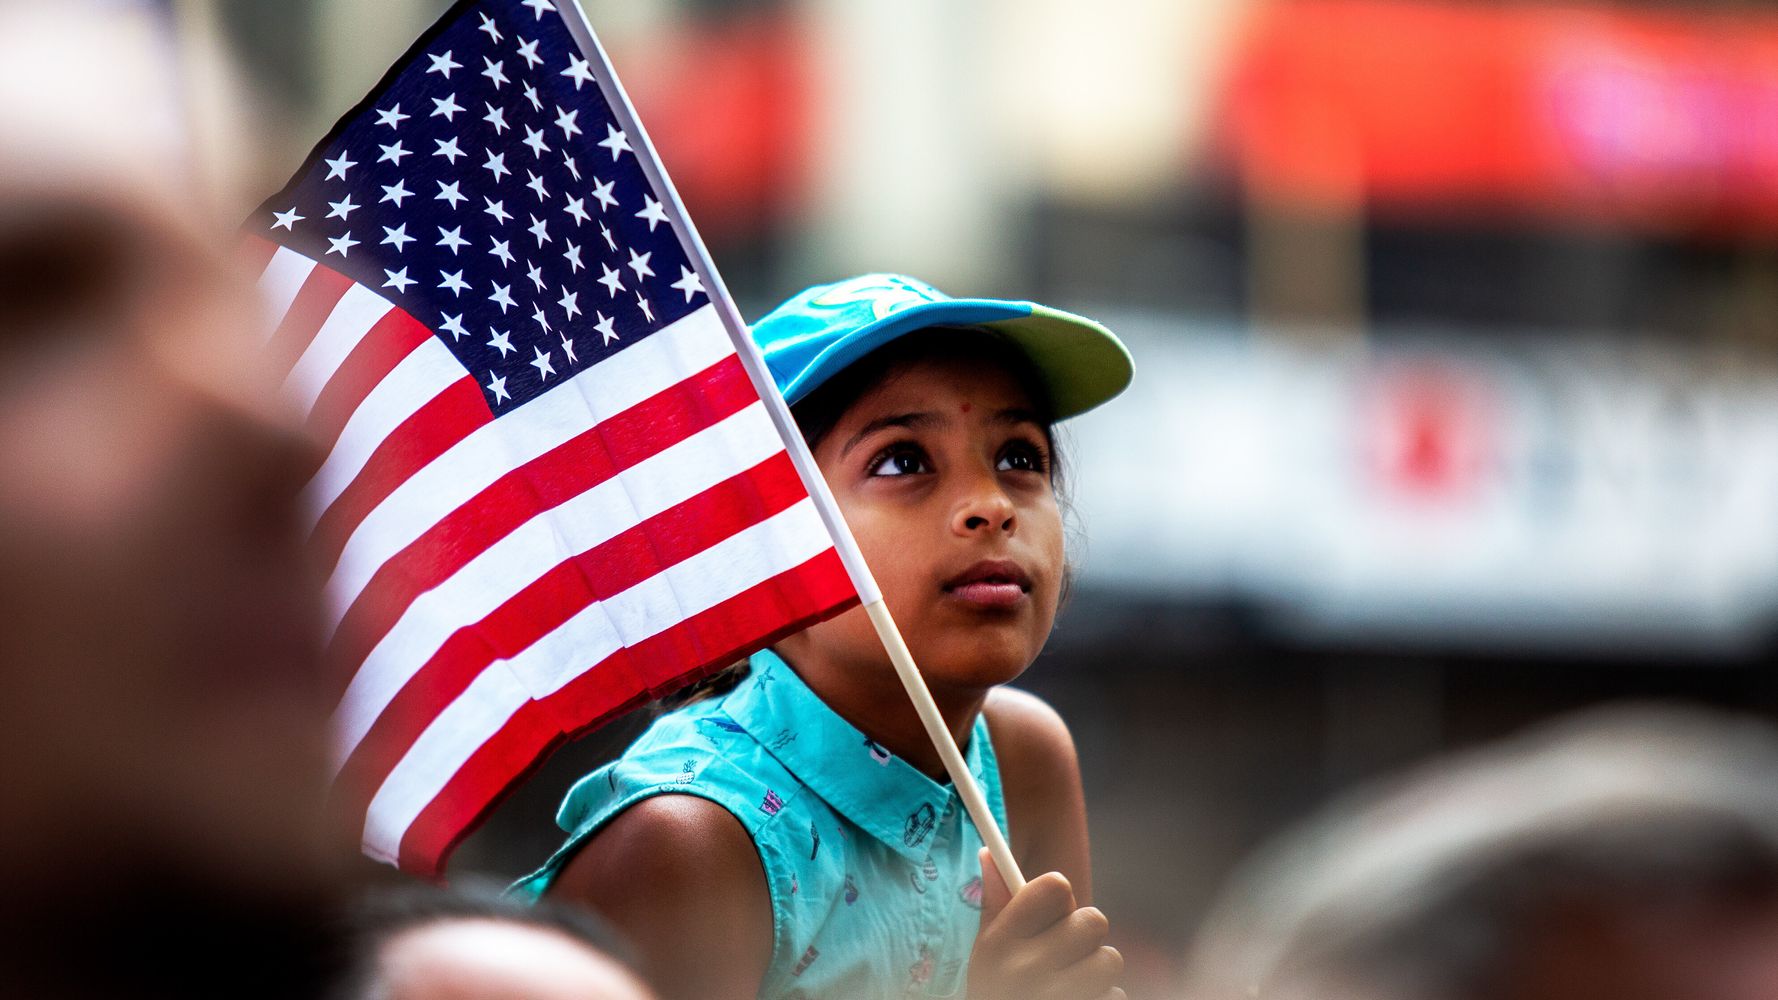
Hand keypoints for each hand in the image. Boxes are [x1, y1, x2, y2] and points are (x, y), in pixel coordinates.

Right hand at [967, 848, 1125, 999]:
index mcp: (1000, 943)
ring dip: (1095, 973)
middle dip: (1083, 938)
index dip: (1059, 898)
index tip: (1052, 913)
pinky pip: (1116, 996)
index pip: (1055, 886)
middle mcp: (1027, 970)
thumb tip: (990, 855)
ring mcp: (1058, 998)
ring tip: (1070, 987)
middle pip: (1093, 920)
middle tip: (1065, 955)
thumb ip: (996, 908)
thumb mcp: (988, 955)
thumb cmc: (999, 992)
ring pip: (1110, 960)